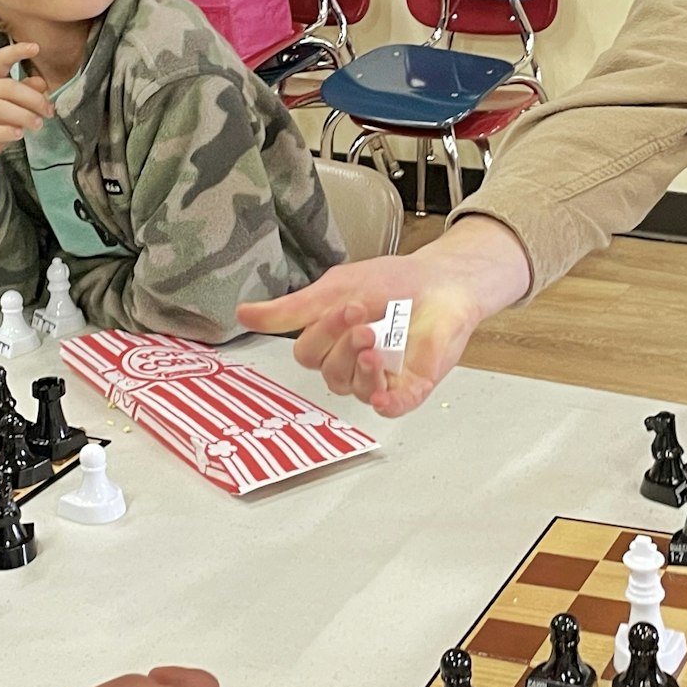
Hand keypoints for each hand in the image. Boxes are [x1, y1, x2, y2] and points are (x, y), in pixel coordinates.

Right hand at [0, 40, 52, 219]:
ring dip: (22, 115)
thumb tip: (42, 82)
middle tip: (49, 111)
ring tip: (38, 125)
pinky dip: (4, 131)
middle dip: (32, 98)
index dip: (16, 52)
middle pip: (5, 87)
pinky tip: (18, 134)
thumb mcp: (13, 112)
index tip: (36, 47)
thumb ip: (25, 95)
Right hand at [236, 218, 531, 414]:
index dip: (322, 332)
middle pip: (327, 373)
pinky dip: (385, 402)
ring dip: (360, 364)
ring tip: (376, 338)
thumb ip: (292, 309)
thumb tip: (243, 314)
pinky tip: (381, 392)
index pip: (308, 353)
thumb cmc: (393, 282)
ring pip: (353, 389)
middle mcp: (353, 365)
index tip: (347, 304)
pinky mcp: (412, 385)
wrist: (444, 279)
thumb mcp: (335, 290)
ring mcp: (382, 377)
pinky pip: (392, 406)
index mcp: (331, 343)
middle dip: (341, 344)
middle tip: (363, 316)